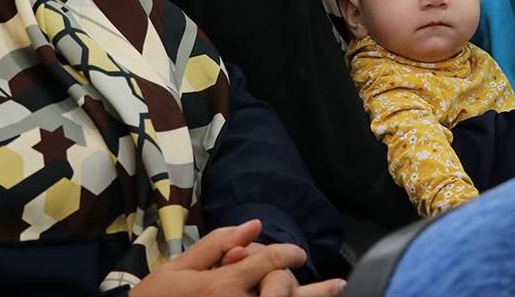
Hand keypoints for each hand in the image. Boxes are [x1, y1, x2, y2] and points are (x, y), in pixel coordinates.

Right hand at [131, 220, 345, 296]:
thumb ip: (217, 244)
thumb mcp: (179, 268)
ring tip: (335, 293)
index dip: (287, 255)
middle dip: (308, 288)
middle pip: (286, 293)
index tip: (297, 254)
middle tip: (334, 286)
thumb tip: (252, 225)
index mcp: (221, 287)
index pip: (268, 263)